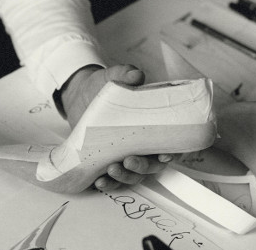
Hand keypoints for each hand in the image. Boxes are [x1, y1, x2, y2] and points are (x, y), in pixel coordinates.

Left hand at [60, 64, 172, 190]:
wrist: (81, 94)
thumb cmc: (104, 86)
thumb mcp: (114, 76)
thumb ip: (125, 73)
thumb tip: (136, 74)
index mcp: (153, 125)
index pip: (172, 143)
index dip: (174, 154)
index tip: (165, 156)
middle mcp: (143, 144)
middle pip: (153, 165)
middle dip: (143, 167)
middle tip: (129, 161)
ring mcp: (126, 154)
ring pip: (134, 175)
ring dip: (125, 177)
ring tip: (112, 170)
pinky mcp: (109, 160)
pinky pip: (114, 178)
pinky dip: (109, 183)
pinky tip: (100, 181)